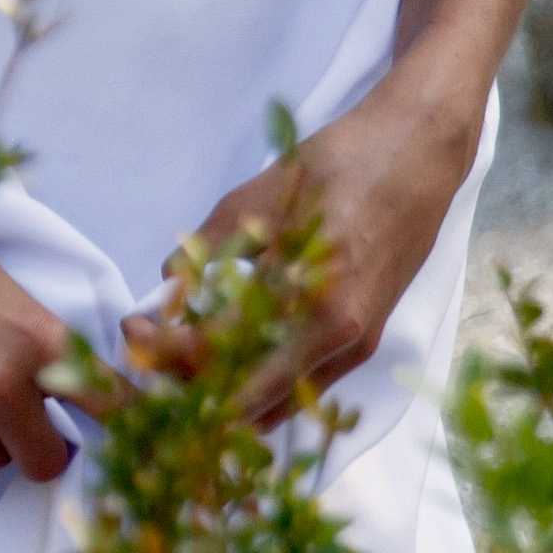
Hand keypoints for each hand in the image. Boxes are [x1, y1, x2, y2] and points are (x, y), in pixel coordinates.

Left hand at [121, 77, 481, 428]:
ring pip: (275, 402)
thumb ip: (209, 248)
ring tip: (174, 358)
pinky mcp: (364, 340)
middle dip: (186, 385)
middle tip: (144, 355)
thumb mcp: (262, 197)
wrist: (421, 150)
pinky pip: (301, 385)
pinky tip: (222, 356)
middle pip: (246, 399)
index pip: (223, 357)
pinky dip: (255, 382)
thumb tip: (165, 289)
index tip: (132, 328)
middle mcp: (340, 342)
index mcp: (315, 305)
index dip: (165, 352)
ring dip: (220, 390)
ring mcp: (357, 347)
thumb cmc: (343, 163)